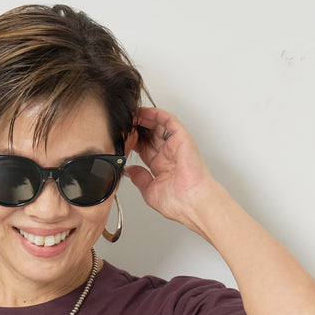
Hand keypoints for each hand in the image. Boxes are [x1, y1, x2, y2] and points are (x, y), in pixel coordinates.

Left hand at [124, 106, 219, 232]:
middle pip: (150, 134)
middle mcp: (169, 154)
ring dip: (144, 118)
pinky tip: (144, 112)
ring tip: (131, 115)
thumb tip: (129, 171)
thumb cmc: (178, 202)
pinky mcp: (182, 138)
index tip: (122, 137)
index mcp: (162, 166)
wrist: (192, 203)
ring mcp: (175, 145)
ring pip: (158, 125)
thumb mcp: (149, 191)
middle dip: (137, 127)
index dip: (133, 140)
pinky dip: (157, 114)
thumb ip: (139, 178)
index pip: (145, 148)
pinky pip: (169, 120)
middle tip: (124, 122)